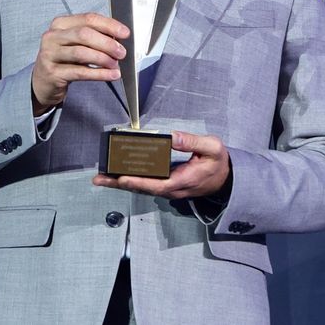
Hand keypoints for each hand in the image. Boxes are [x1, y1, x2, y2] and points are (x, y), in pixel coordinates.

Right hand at [30, 13, 127, 114]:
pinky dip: (98, 74)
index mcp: (60, 24)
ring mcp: (50, 54)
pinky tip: (110, 75)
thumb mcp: (75, 44)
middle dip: (107, 43)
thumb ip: (93, 37)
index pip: (88, 19)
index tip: (125, 33)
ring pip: (81, 53)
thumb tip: (118, 39)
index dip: (109, 25)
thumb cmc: (64, 60)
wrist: (42, 82)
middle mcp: (52, 36)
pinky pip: (79, 72)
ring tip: (115, 65)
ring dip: (103, 59)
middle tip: (121, 52)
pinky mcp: (52, 72)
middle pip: (84, 34)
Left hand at [92, 131, 230, 198]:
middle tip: (99, 179)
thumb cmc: (218, 163)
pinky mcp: (166, 185)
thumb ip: (193, 142)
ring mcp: (168, 189)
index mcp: (183, 180)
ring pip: (141, 188)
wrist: (225, 179)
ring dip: (120, 184)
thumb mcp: (212, 148)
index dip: (139, 182)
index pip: (157, 184)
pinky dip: (129, 181)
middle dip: (119, 184)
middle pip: (142, 188)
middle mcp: (173, 188)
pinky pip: (145, 184)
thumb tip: (173, 136)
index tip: (122, 178)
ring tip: (101, 178)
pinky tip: (116, 176)